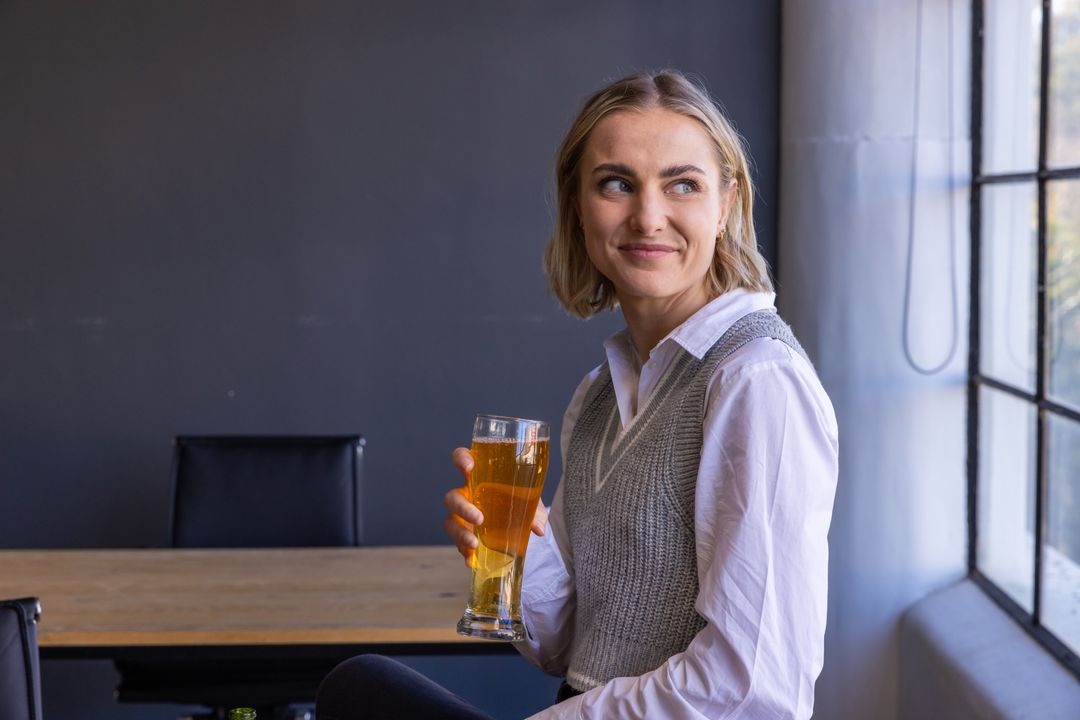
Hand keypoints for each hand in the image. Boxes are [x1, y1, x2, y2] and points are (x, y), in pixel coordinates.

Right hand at [443, 447, 548, 567]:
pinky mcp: (466, 535)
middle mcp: (467, 495)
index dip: (461, 459)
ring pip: (450, 522)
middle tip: (479, 518)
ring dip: (459, 533)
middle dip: (462, 507)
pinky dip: (464, 552)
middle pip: (452, 498)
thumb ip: (535, 511)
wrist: (520, 522)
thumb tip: (537, 528)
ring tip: (473, 543)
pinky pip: (458, 543)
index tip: (468, 466)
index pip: (462, 459)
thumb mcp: (531, 501)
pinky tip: (471, 560)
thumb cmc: (520, 501)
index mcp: (480, 476)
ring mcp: (463, 517)